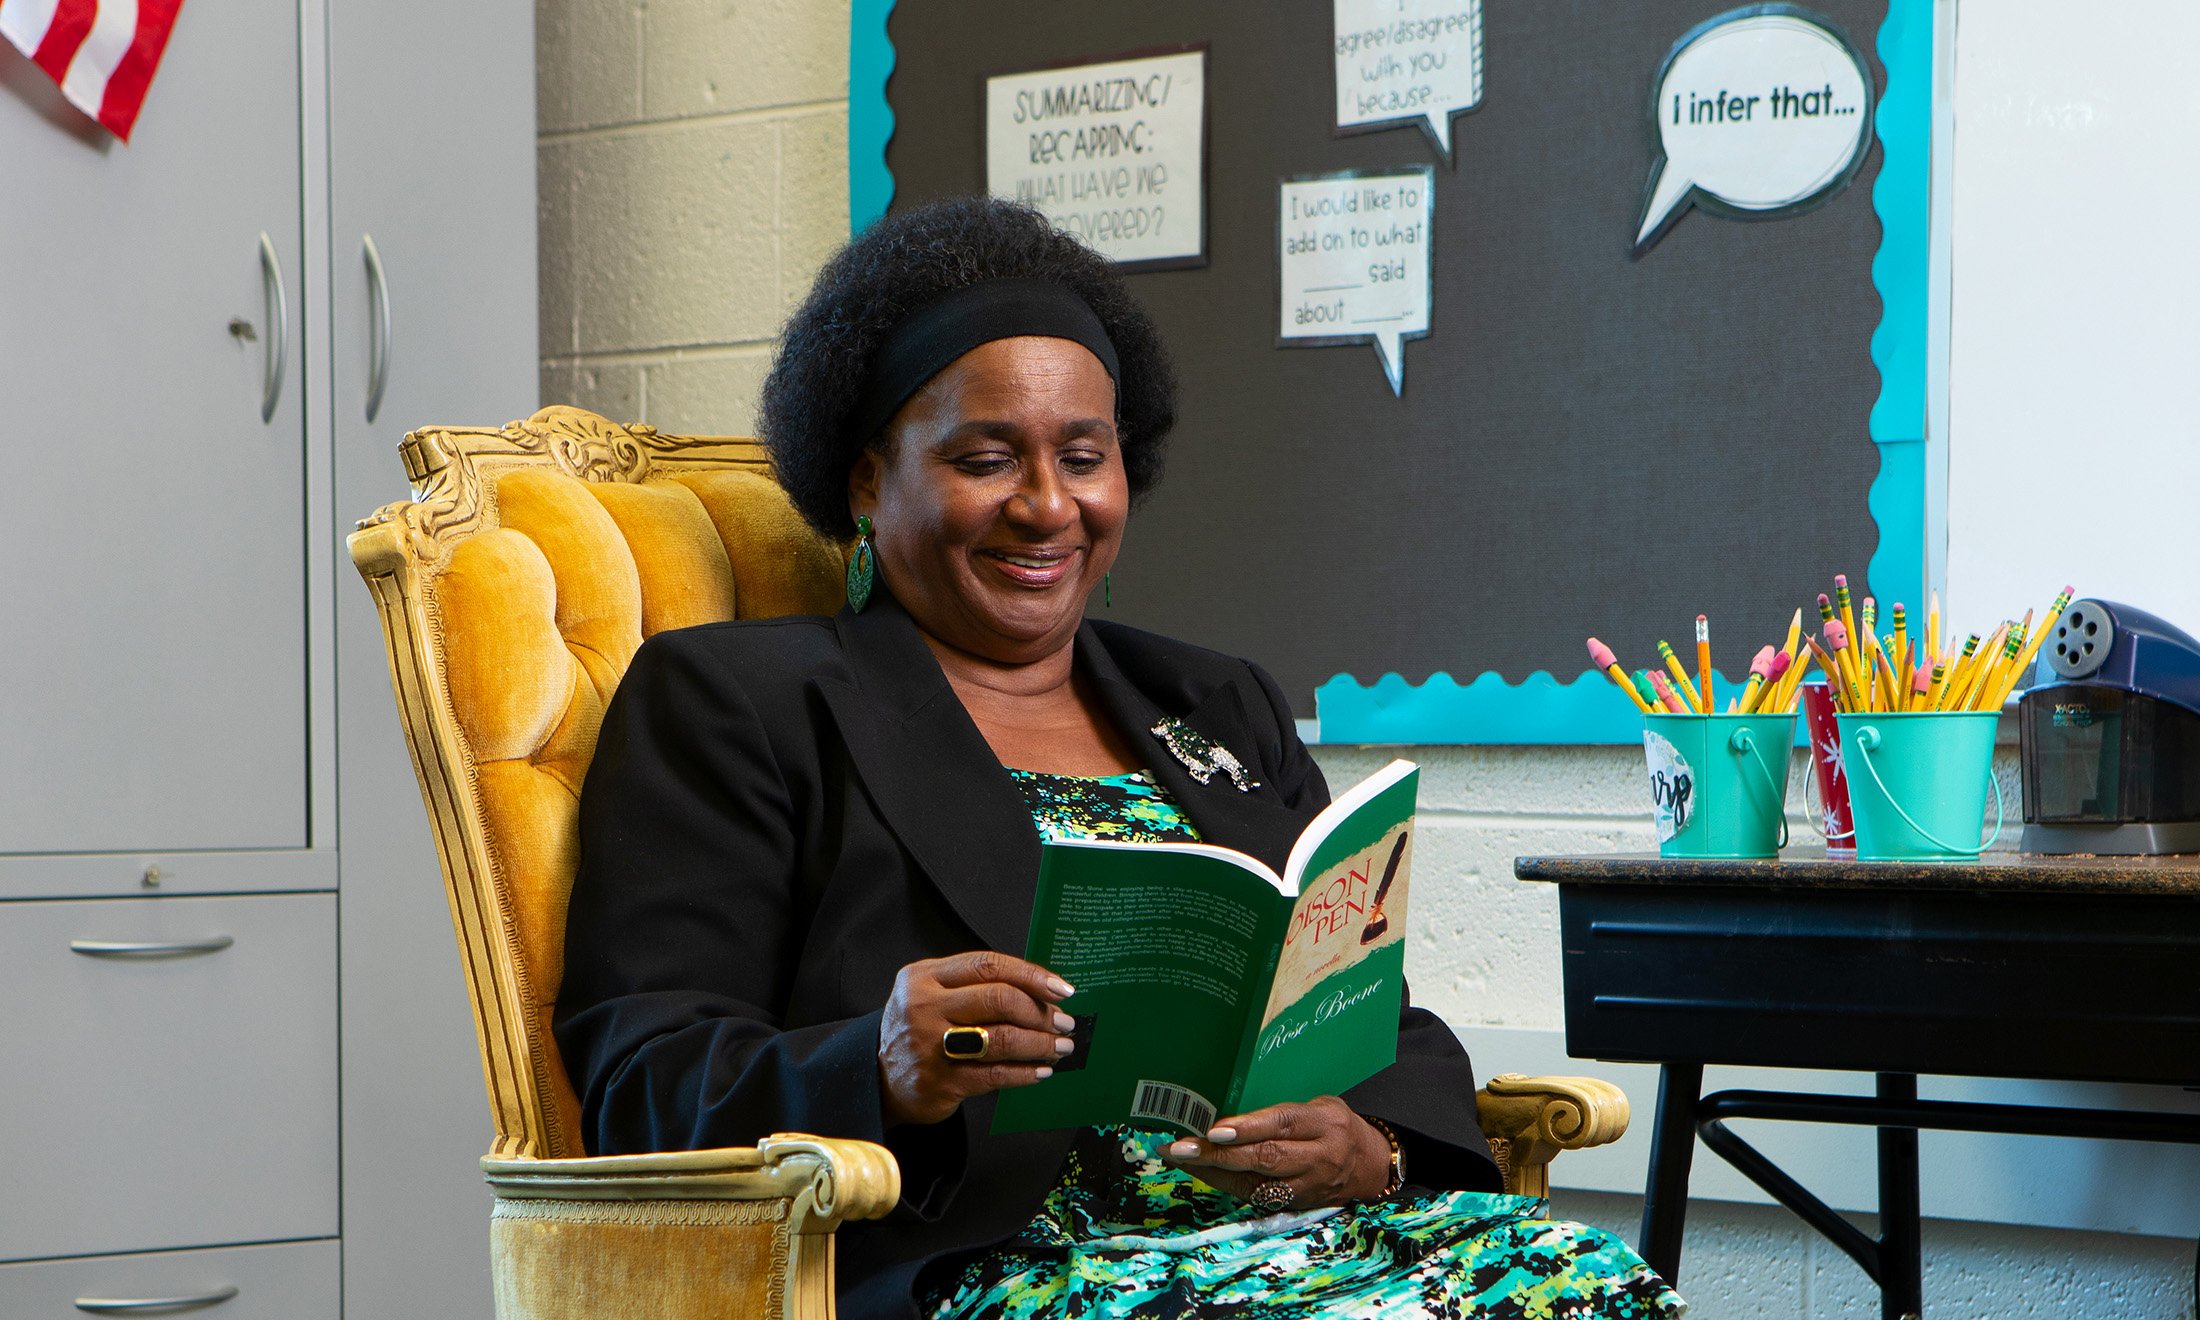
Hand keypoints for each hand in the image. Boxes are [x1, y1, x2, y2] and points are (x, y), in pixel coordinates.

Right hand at [877, 951, 1075, 1126]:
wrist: (879, 1076)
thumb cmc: (919, 1029)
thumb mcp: (931, 993)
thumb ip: (974, 986)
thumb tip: (1039, 990)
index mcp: (924, 976)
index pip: (988, 965)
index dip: (1030, 975)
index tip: (1060, 988)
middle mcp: (925, 1007)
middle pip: (999, 999)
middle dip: (1041, 1012)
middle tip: (1064, 1022)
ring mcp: (932, 1046)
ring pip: (1003, 1038)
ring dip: (1041, 1044)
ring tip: (1061, 1047)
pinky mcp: (941, 1082)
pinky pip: (996, 1074)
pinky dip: (1026, 1072)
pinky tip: (1041, 1071)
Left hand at [1159, 1096, 1391, 1207]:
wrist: (1370, 1167)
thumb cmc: (1335, 1125)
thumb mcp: (1321, 1105)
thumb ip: (1284, 1111)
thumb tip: (1230, 1107)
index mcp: (1326, 1123)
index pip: (1283, 1125)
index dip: (1248, 1128)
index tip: (1214, 1129)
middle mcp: (1319, 1157)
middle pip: (1266, 1158)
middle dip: (1219, 1154)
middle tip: (1181, 1147)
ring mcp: (1308, 1186)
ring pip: (1257, 1183)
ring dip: (1213, 1171)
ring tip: (1179, 1158)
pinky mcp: (1297, 1205)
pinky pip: (1256, 1196)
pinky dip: (1225, 1184)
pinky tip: (1200, 1171)